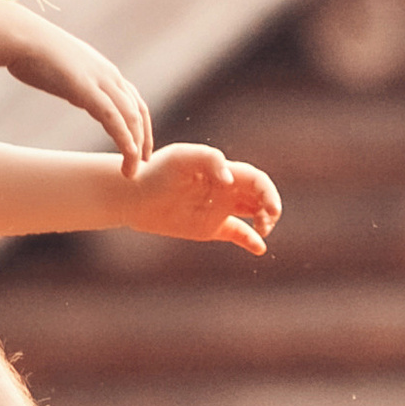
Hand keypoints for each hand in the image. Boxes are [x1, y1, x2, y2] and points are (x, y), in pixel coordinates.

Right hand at [8, 17, 151, 172]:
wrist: (20, 36)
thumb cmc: (33, 50)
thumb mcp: (62, 67)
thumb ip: (73, 79)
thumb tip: (72, 88)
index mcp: (103, 71)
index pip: (133, 101)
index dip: (140, 127)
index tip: (139, 148)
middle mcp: (108, 75)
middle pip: (138, 111)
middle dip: (143, 140)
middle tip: (141, 166)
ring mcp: (99, 80)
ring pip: (130, 117)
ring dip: (135, 147)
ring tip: (131, 171)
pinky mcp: (86, 88)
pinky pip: (113, 117)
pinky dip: (124, 138)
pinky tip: (128, 155)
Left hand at [123, 143, 280, 255]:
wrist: (134, 195)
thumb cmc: (156, 172)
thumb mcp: (180, 157)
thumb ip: (209, 160)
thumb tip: (229, 181)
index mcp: (223, 171)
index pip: (256, 180)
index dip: (268, 192)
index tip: (269, 209)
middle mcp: (225, 189)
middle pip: (260, 196)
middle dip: (271, 207)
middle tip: (267, 221)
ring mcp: (218, 209)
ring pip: (253, 213)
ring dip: (265, 221)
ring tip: (262, 230)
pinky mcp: (209, 227)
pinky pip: (236, 233)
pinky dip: (250, 241)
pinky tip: (259, 248)